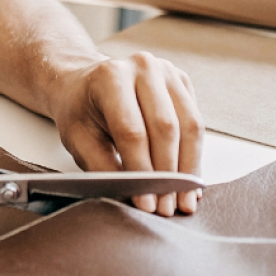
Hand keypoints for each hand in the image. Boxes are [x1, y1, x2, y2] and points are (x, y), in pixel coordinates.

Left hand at [49, 52, 202, 215]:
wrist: (85, 85)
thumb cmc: (81, 111)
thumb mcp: (79, 140)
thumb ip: (105, 168)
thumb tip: (136, 198)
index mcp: (110, 76)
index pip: (132, 130)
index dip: (142, 170)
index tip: (146, 203)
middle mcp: (142, 67)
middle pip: (165, 127)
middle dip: (168, 174)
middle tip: (166, 208)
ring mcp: (166, 71)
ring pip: (189, 126)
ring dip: (188, 169)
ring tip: (183, 201)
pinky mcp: (182, 82)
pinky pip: (196, 124)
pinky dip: (194, 156)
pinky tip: (188, 182)